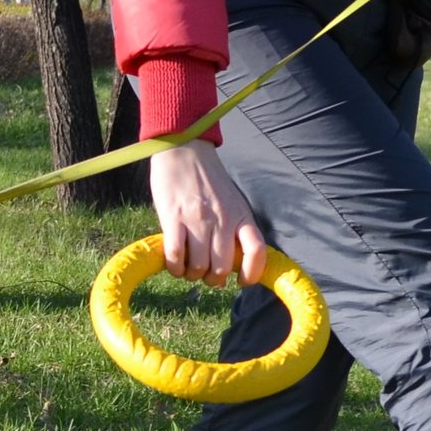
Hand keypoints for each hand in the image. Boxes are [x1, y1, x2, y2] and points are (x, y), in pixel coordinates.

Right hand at [148, 139, 267, 287]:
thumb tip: (224, 273)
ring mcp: (198, 220)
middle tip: (202, 273)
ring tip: (186, 268)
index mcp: (240, 215)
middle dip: (211, 279)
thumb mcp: (230, 202)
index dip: (252, 273)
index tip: (241, 281)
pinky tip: (173, 264)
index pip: (257, 251)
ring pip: (198, 267)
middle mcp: (222, 220)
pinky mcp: (174, 218)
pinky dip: (174, 267)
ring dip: (191, 274)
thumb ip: (231, 232)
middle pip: (222, 268)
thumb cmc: (207, 180)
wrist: (184, 149)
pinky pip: (175, 256)